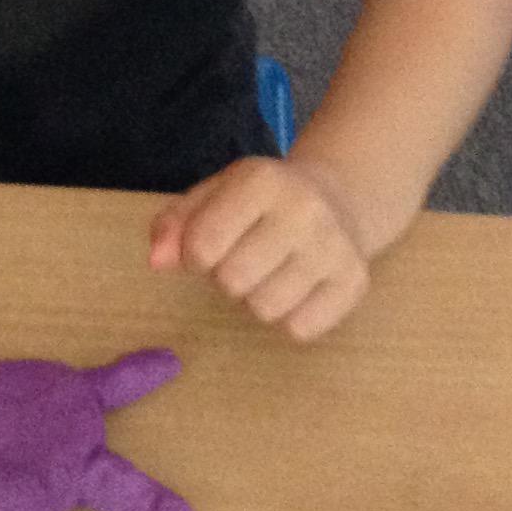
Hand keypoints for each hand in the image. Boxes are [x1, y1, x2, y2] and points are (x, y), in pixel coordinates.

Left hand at [147, 156, 368, 340]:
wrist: (340, 197)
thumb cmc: (261, 202)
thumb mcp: (214, 195)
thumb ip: (175, 224)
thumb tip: (157, 261)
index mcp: (262, 180)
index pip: (202, 244)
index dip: (192, 256)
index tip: (205, 248)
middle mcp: (305, 210)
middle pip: (232, 282)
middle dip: (225, 278)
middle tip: (243, 258)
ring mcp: (335, 247)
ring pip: (265, 310)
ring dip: (255, 299)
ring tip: (269, 271)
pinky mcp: (355, 283)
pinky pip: (300, 330)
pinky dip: (289, 318)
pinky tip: (297, 287)